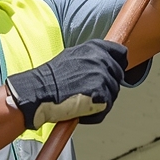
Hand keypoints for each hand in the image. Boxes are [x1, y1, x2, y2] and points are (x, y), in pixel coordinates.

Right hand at [5, 39, 127, 129]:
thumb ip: (90, 58)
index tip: (115, 71)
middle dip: (107, 86)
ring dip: (100, 100)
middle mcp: (101, 59)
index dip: (119, 64)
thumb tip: (102, 64)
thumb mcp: (72, 56)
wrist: (39, 91)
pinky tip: (80, 110)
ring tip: (80, 100)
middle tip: (87, 92)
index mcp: (95, 47)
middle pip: (118, 76)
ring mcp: (103, 77)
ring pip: (113, 93)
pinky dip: (95, 113)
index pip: (121, 53)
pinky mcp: (102, 95)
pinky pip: (106, 107)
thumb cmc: (50, 78)